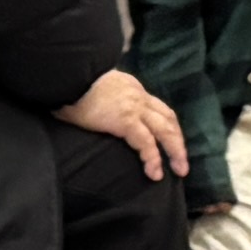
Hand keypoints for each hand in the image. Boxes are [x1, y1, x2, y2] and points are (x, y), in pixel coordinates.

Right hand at [59, 67, 192, 186]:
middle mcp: (138, 95)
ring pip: (165, 130)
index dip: (168, 126)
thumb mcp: (94, 87)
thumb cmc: (72, 85)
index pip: (157, 107)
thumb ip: (102, 98)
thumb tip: (93, 109)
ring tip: (179, 170)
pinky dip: (153, 158)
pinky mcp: (126, 120)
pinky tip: (155, 173)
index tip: (171, 141)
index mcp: (132, 88)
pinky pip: (146, 142)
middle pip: (168, 118)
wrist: (68, 75)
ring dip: (176, 151)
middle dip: (178, 142)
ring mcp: (134, 107)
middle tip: (182, 163)